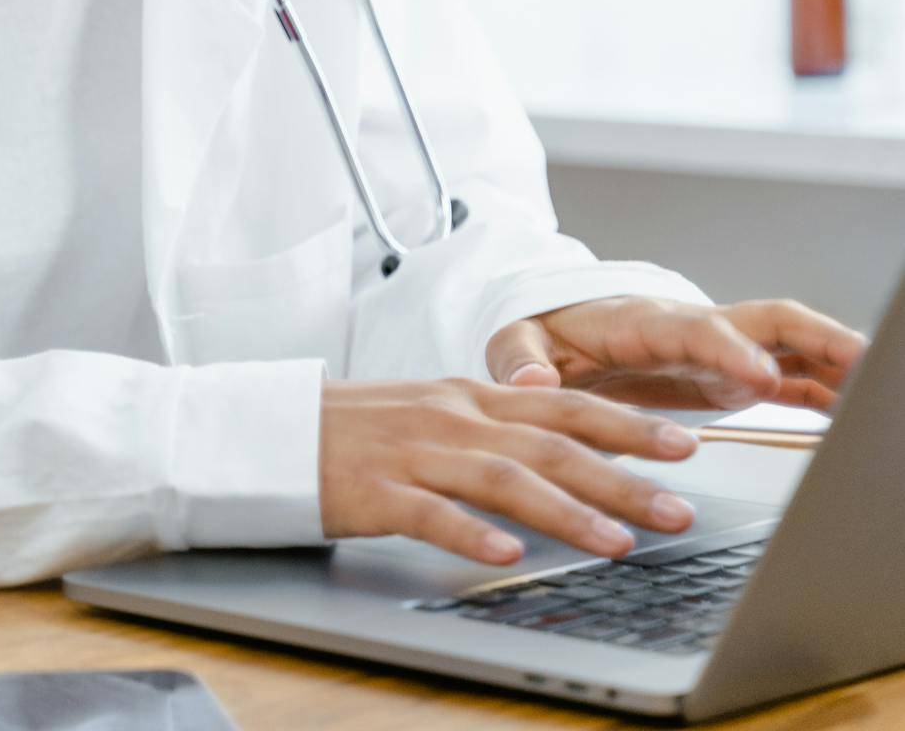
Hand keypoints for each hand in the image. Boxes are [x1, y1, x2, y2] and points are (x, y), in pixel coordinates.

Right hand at [318, 376, 704, 564]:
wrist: (269, 429)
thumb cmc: (356, 431)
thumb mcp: (433, 416)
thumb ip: (493, 431)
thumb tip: (563, 459)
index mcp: (470, 396)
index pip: (564, 405)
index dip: (625, 424)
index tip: (683, 444)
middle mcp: (452, 416)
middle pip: (550, 443)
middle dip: (622, 475)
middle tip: (679, 507)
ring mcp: (414, 451)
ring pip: (504, 478)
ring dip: (567, 511)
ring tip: (618, 542)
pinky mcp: (375, 490)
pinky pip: (431, 513)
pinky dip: (471, 534)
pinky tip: (507, 556)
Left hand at [485, 295, 867, 412]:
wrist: (558, 326)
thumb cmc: (543, 331)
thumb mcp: (516, 341)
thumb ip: (519, 361)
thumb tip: (529, 387)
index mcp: (646, 319)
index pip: (698, 328)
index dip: (732, 349)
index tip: (762, 377)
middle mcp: (694, 327)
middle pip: (766, 320)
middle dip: (817, 337)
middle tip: (862, 363)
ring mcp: (719, 349)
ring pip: (791, 343)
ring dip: (836, 359)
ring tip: (880, 384)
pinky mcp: (729, 374)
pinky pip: (790, 376)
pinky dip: (826, 389)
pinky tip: (857, 409)